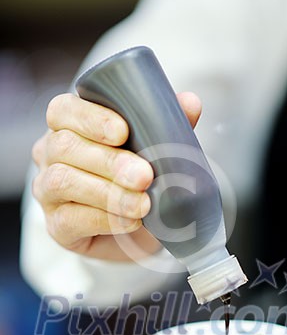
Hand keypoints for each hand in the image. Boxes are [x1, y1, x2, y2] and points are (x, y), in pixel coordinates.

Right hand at [32, 92, 200, 260]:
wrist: (136, 231)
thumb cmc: (138, 180)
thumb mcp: (154, 150)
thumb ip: (166, 125)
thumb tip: (191, 102)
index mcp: (70, 125)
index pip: (64, 110)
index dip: (91, 118)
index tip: (123, 131)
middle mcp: (50, 153)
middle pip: (65, 146)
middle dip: (109, 161)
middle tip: (145, 176)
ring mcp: (47, 190)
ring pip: (63, 181)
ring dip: (108, 193)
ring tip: (143, 204)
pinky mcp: (56, 225)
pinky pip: (70, 219)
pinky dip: (104, 219)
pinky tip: (130, 222)